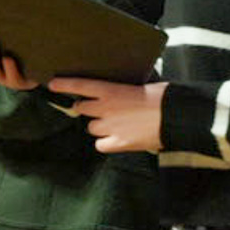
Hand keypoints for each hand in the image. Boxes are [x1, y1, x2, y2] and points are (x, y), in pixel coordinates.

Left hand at [49, 77, 164, 152]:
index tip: (52, 84)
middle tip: (98, 109)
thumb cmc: (164, 98)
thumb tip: (119, 92)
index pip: (79, 85)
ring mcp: (110, 127)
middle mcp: (105, 108)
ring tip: (115, 124)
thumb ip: (123, 90)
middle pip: (81, 108)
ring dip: (98, 126)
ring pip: (91, 127)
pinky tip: (117, 139)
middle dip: (86, 109)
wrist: (178, 117)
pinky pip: (100, 145)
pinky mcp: (118, 143)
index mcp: (111, 90)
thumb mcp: (142, 85)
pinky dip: (106, 143)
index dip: (63, 85)